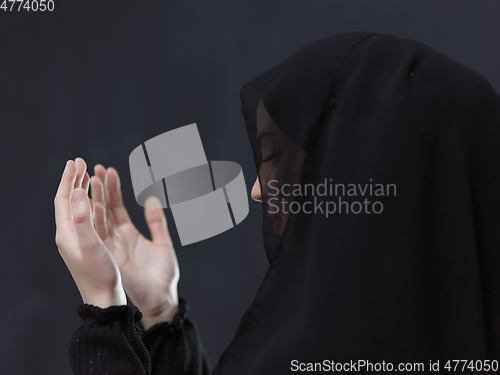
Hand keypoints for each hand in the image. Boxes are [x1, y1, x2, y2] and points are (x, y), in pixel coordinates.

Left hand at [54, 159, 126, 307]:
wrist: (104, 298)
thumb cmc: (99, 275)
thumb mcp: (91, 246)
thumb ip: (83, 219)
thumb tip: (75, 194)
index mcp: (66, 233)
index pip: (63, 199)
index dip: (68, 179)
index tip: (75, 161)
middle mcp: (70, 234)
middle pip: (69, 201)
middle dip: (74, 180)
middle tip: (81, 162)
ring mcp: (79, 240)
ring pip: (79, 208)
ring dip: (83, 190)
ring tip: (89, 175)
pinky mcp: (89, 245)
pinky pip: (89, 218)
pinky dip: (92, 204)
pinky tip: (98, 200)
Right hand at [90, 159, 179, 329]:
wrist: (162, 297)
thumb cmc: (163, 273)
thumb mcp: (162, 241)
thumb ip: (156, 220)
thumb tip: (151, 198)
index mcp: (128, 234)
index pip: (117, 207)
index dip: (113, 189)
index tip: (108, 170)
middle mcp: (117, 238)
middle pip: (105, 208)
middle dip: (100, 188)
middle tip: (95, 168)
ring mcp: (112, 247)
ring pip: (100, 218)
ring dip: (96, 199)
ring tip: (92, 179)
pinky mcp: (112, 256)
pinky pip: (102, 235)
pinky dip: (97, 219)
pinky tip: (95, 202)